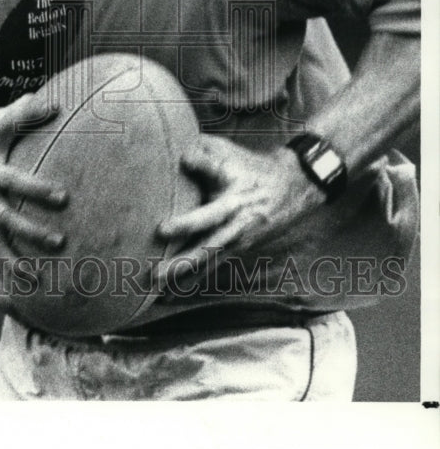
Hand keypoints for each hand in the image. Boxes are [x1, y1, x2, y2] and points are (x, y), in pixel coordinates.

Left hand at [153, 133, 322, 288]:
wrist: (294, 186)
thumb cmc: (254, 168)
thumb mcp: (233, 156)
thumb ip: (205, 157)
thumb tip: (181, 157)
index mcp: (233, 204)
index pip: (207, 215)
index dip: (185, 223)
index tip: (161, 230)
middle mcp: (236, 228)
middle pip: (206, 250)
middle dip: (180, 264)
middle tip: (154, 275)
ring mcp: (238, 242)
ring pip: (208, 263)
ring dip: (184, 278)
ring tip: (160, 291)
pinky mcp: (239, 248)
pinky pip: (214, 266)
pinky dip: (195, 279)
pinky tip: (175, 291)